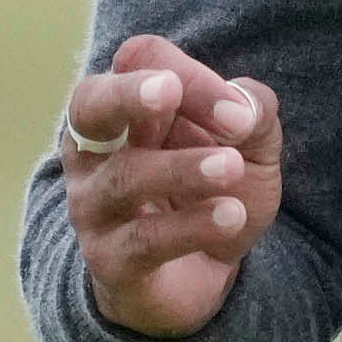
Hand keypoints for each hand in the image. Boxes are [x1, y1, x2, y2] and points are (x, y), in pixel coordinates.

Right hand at [59, 33, 283, 339]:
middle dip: (128, 94)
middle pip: (90, 105)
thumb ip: (251, 113)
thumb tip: (242, 106)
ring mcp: (94, 205)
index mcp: (124, 107)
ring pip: (125, 177)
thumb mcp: (247, 145)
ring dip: (182, 168)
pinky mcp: (110, 259)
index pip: (141, 65)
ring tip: (231, 168)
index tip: (239, 112)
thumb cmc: (211, 191)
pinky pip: (143, 239)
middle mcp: (95, 149)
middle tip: (169, 90)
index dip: (189, 76)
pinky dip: (190, 225)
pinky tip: (230, 216)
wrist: (201, 276)